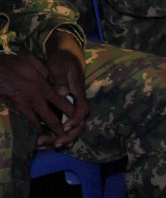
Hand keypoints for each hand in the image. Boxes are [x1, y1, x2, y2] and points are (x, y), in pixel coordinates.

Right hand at [0, 53, 77, 145]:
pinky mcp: (15, 108)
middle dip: (60, 128)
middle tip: (67, 137)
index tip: (78, 118)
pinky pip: (28, 120)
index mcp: (43, 86)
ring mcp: (25, 105)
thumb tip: (59, 86)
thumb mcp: (34, 62)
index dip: (70, 111)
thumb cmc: (14, 64)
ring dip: (47, 131)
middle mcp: (36, 98)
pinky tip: (39, 132)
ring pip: (39, 121)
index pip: (61, 101)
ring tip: (55, 140)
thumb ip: (47, 74)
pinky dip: (34, 127)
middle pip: (51, 116)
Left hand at [43, 31, 88, 147]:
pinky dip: (62, 132)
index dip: (75, 120)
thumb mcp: (59, 65)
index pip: (83, 109)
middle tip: (56, 143)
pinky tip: (51, 140)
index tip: (65, 127)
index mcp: (78, 90)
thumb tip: (63, 92)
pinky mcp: (68, 105)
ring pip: (75, 124)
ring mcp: (74, 102)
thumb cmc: (63, 58)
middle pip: (81, 122)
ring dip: (66, 136)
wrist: (67, 53)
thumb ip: (60, 79)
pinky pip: (68, 121)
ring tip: (51, 145)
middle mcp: (78, 99)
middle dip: (70, 135)